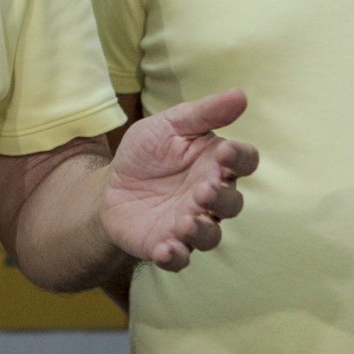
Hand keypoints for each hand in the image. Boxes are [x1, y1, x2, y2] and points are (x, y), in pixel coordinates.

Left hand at [101, 89, 256, 271]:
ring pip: (210, 235)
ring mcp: (191, 223)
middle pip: (231, 203)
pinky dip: (175, 256)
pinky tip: (165, 249)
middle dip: (220, 199)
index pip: (244, 161)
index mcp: (215, 163)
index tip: (225, 152)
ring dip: (201, 231)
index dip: (241, 159)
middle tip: (202, 191)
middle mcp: (209, 196)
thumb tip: (241, 95)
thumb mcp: (169, 125)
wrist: (110, 185)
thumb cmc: (148, 152)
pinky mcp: (168, 245)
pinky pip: (180, 258)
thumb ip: (203, 113)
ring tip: (184, 222)